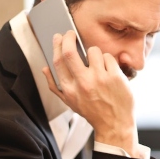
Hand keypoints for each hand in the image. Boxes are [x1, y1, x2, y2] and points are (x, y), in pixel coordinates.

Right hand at [43, 31, 139, 156]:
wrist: (114, 124)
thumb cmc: (92, 112)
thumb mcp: (70, 102)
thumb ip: (55, 85)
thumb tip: (45, 68)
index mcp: (69, 89)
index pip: (58, 61)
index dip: (57, 45)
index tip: (59, 37)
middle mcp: (82, 83)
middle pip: (70, 52)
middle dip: (69, 37)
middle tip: (71, 33)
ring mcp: (99, 79)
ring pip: (93, 51)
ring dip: (95, 53)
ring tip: (98, 64)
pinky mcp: (114, 76)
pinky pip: (108, 57)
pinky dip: (108, 61)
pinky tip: (109, 71)